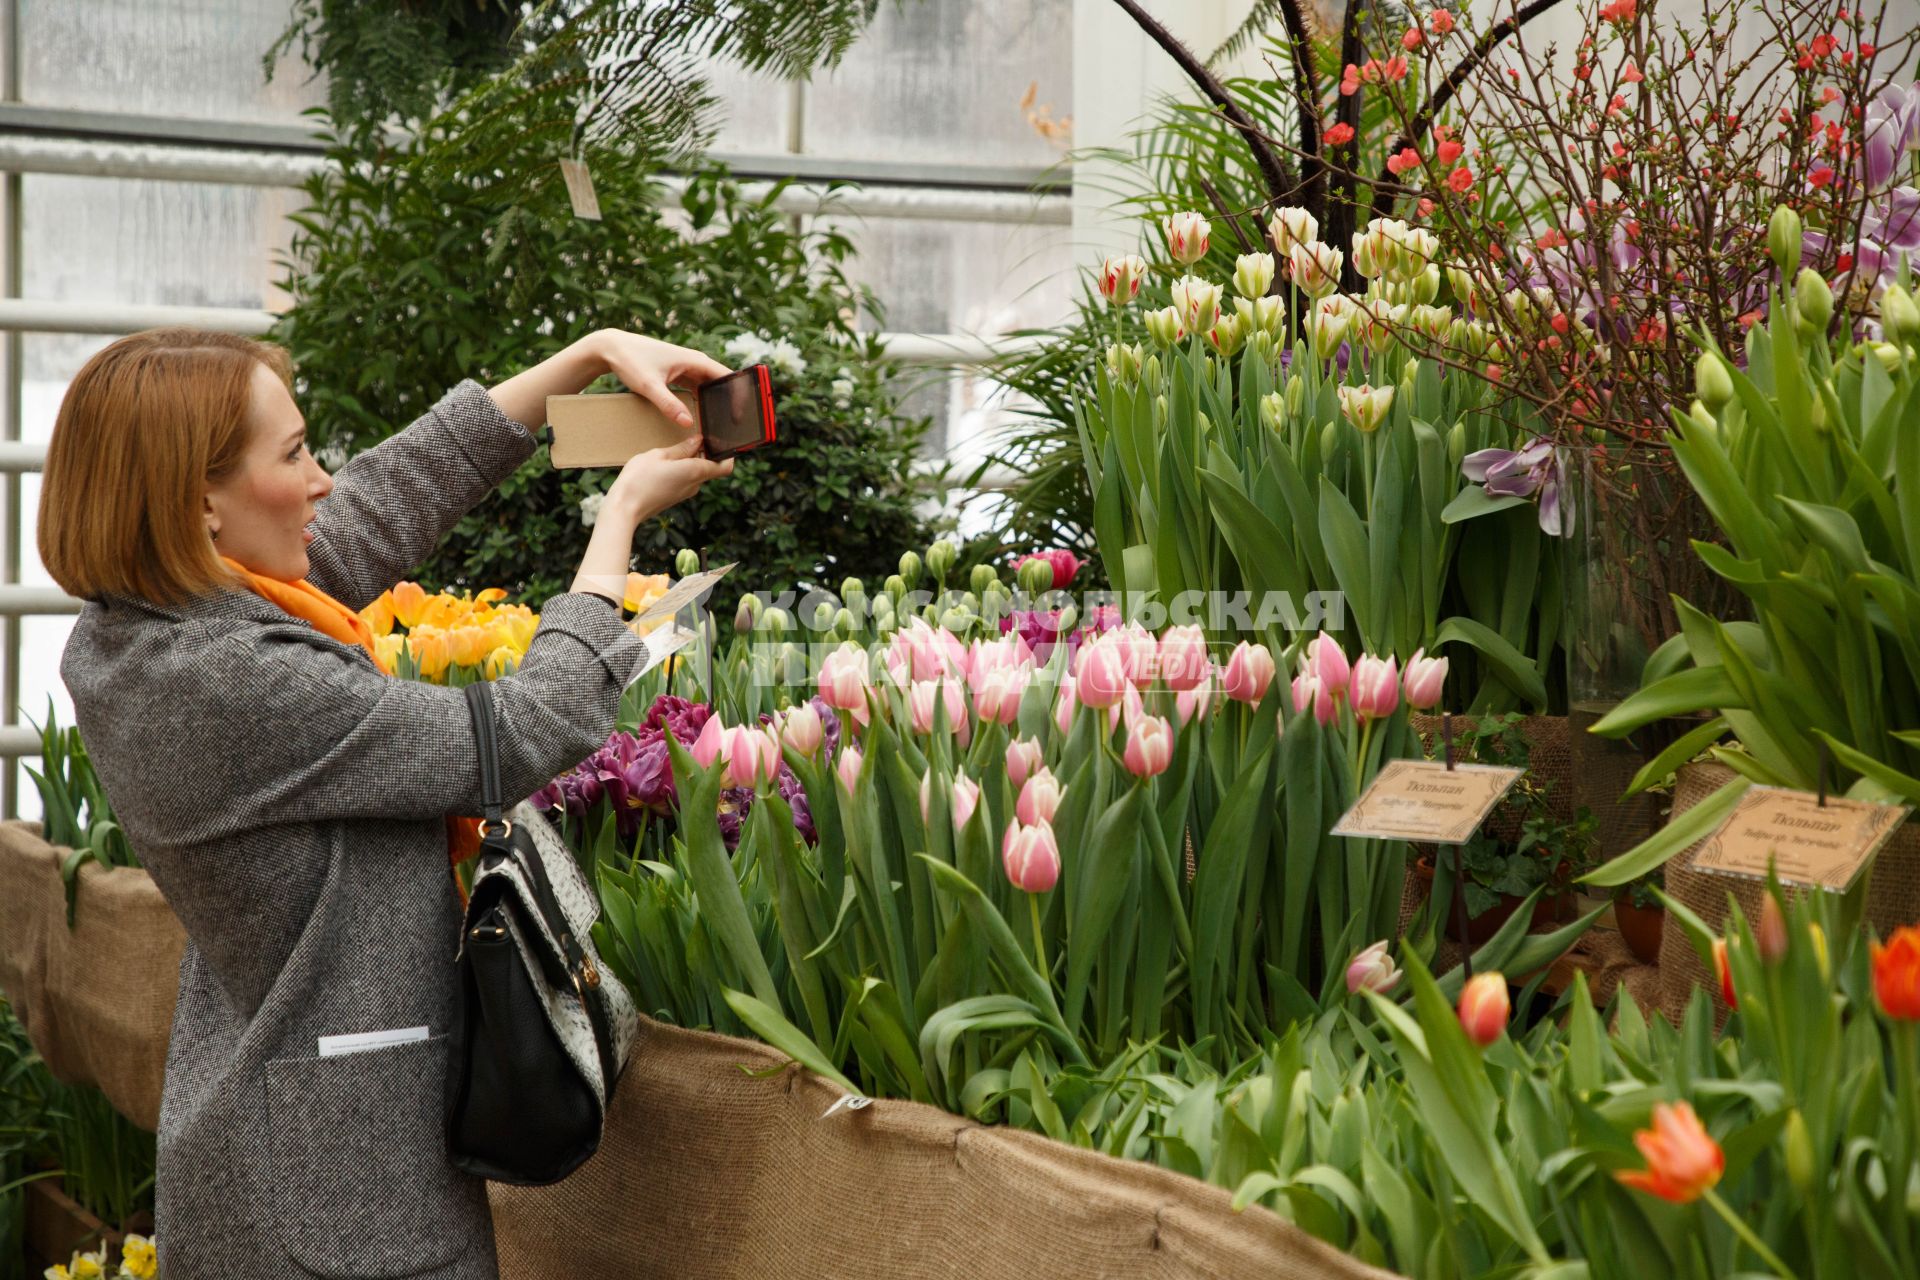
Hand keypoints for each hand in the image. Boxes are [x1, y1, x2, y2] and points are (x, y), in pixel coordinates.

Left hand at [589, 330, 731, 430]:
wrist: (612, 348)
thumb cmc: (631, 361)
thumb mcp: (649, 386)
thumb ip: (668, 405)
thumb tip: (688, 423)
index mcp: (694, 360)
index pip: (727, 377)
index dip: (738, 395)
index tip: (741, 414)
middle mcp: (694, 362)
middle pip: (721, 383)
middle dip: (730, 402)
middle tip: (734, 425)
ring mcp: (687, 368)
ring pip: (710, 387)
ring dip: (716, 403)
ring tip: (722, 425)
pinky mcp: (679, 374)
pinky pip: (698, 389)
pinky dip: (703, 402)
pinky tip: (703, 417)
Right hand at [605, 434, 733, 524]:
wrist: (624, 509)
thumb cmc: (639, 480)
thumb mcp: (659, 455)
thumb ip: (681, 448)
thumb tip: (698, 441)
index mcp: (695, 472)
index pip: (725, 466)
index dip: (727, 454)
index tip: (718, 441)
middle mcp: (695, 485)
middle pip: (710, 468)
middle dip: (704, 452)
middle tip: (691, 438)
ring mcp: (685, 493)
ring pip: (696, 474)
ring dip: (690, 460)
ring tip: (673, 448)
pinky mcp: (675, 497)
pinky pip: (685, 480)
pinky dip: (681, 469)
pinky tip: (664, 463)